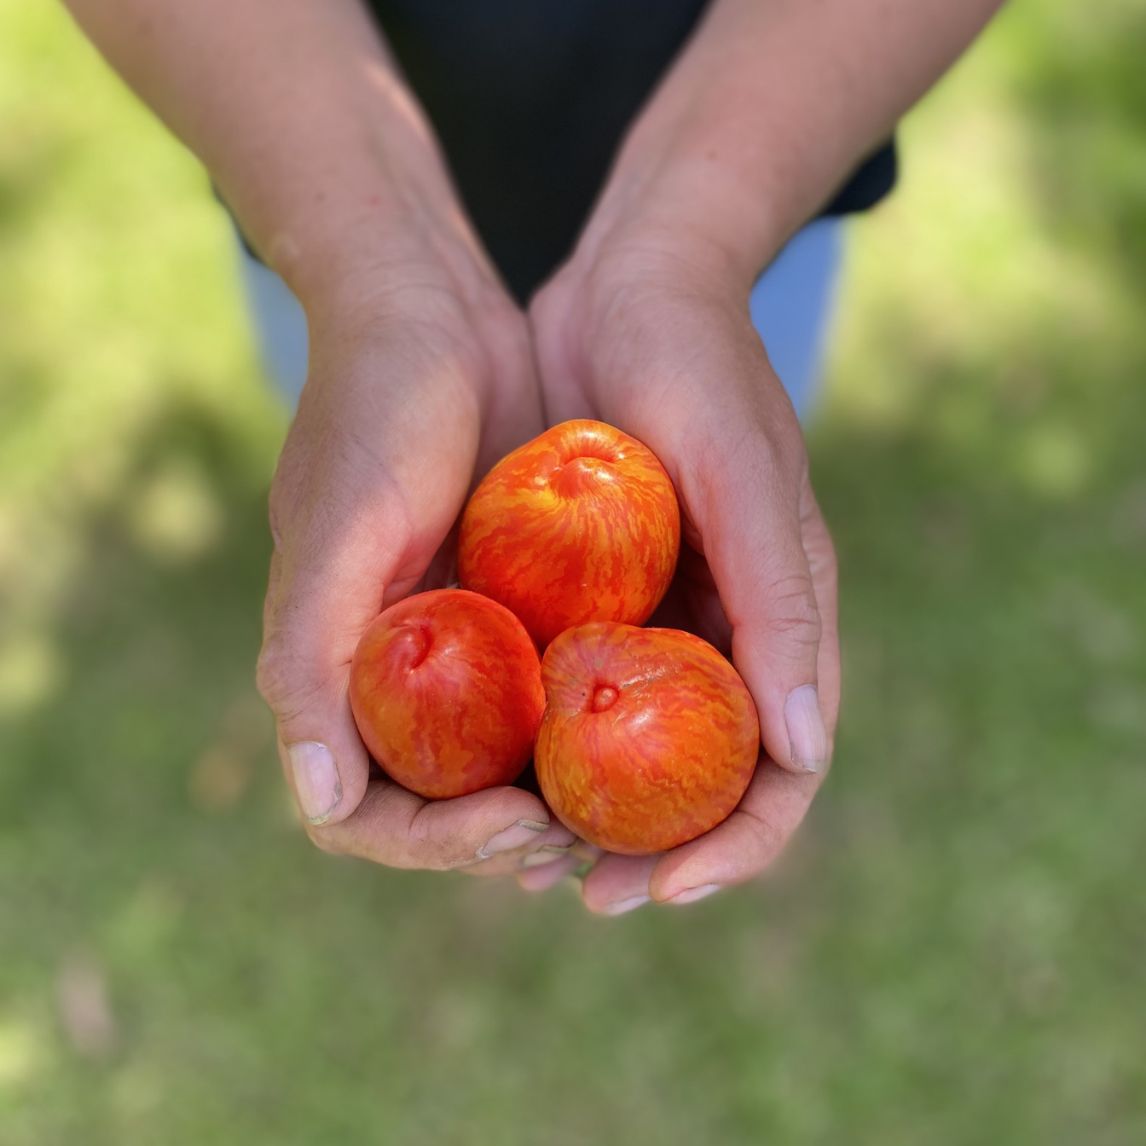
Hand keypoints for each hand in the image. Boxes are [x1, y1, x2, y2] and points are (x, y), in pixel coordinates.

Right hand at [256, 264, 575, 875]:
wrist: (431, 316)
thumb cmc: (372, 411)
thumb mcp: (338, 527)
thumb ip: (310, 660)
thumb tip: (322, 801)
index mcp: (336, 672)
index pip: (370, 813)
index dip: (440, 844)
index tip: (521, 823)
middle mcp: (394, 673)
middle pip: (444, 806)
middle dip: (511, 837)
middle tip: (587, 835)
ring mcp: (456, 643)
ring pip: (502, 764)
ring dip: (559, 801)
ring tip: (623, 809)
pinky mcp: (511, 606)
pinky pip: (547, 694)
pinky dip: (586, 728)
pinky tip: (644, 730)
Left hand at [525, 232, 840, 909]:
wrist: (630, 284)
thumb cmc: (699, 367)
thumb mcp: (744, 477)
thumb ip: (782, 605)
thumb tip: (802, 750)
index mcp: (783, 621)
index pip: (782, 773)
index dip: (734, 845)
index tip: (662, 889)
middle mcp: (726, 632)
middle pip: (702, 780)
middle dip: (652, 849)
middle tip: (579, 890)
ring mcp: (661, 612)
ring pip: (633, 748)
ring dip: (591, 809)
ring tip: (526, 851)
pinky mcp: (600, 588)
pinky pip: (578, 687)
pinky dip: (546, 740)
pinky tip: (494, 767)